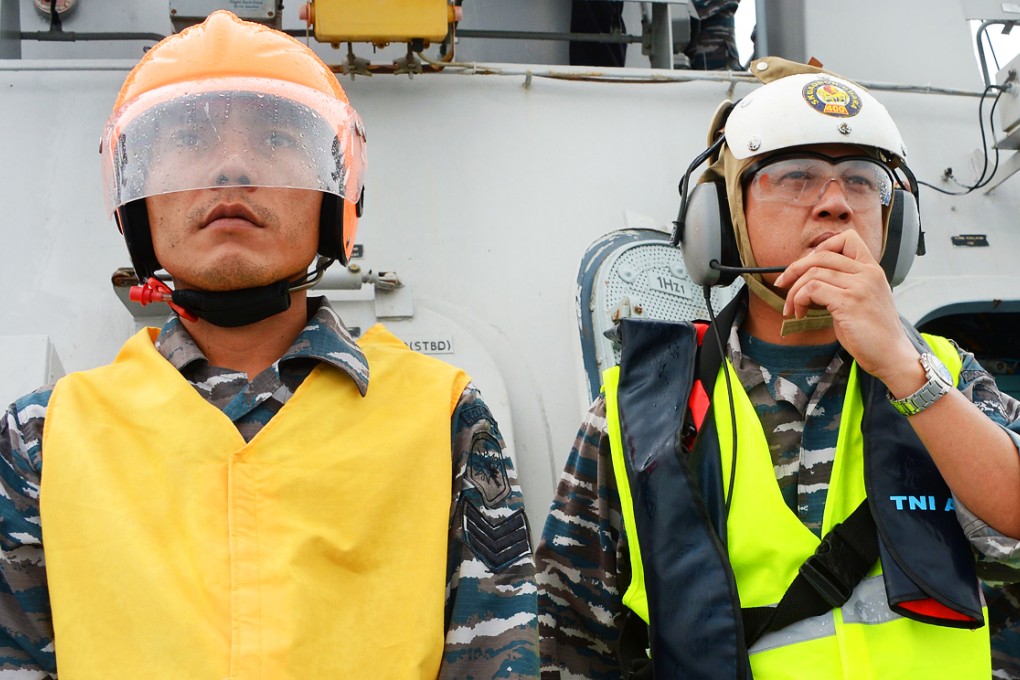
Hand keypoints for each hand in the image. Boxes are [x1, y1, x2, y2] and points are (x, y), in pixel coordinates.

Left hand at [773, 231, 916, 381]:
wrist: (892, 355)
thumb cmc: (873, 333)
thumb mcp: (861, 299)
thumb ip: (843, 284)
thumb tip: (811, 278)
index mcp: (872, 269)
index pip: (847, 239)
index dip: (821, 248)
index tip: (807, 266)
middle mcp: (868, 273)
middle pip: (822, 255)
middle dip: (795, 269)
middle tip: (783, 284)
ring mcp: (860, 286)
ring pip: (813, 272)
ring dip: (794, 290)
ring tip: (792, 307)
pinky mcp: (849, 302)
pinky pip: (812, 289)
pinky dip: (798, 299)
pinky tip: (800, 313)